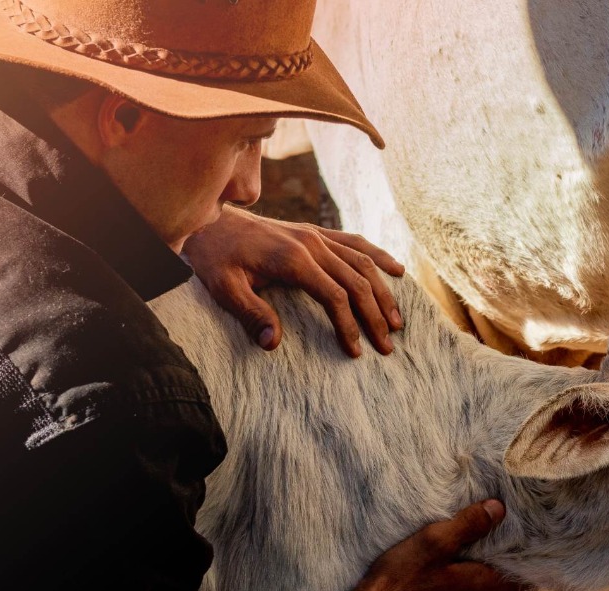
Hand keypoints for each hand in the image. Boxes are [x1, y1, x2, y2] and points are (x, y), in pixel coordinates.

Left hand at [182, 206, 405, 356]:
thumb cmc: (215, 258)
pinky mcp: (315, 232)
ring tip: (398, 321)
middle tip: (387, 346)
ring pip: (363, 262)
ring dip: (384, 292)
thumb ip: (250, 314)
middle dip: (375, 316)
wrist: (210, 220)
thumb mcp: (225, 289)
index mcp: (293, 259)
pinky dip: (378, 256)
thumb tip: (272, 343)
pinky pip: (355, 242)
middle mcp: (311, 243)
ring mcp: (316, 235)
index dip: (348, 325)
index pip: (335, 296)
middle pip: (356, 281)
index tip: (355, 351)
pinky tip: (396, 270)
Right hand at [341, 500, 534, 590]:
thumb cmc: (400, 579)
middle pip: (490, 590)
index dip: (524, 568)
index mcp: (479, 587)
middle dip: (482, 572)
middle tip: (464, 553)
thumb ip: (468, 524)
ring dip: (459, 589)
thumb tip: (498, 509)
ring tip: (436, 572)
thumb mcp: (433, 541)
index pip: (522, 584)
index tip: (520, 555)